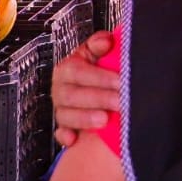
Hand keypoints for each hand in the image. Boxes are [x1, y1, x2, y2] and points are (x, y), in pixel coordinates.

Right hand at [51, 31, 121, 145]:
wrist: (101, 88)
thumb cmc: (100, 70)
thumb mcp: (99, 53)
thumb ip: (100, 44)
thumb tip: (106, 41)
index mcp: (68, 68)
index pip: (78, 71)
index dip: (100, 77)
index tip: (120, 81)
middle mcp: (61, 88)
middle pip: (71, 95)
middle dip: (98, 99)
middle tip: (119, 102)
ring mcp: (62, 109)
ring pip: (66, 115)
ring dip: (85, 119)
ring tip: (105, 120)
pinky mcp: (66, 127)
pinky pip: (61, 134)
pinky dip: (67, 137)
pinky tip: (75, 139)